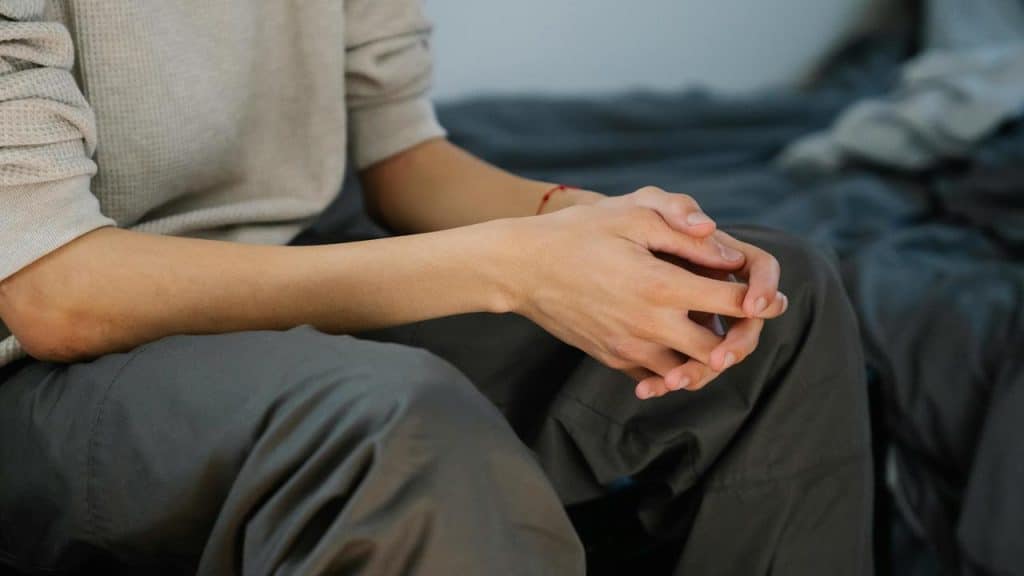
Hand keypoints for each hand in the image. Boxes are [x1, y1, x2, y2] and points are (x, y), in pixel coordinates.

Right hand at [501, 188, 785, 398]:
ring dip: (710, 357)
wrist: (520, 268)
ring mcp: (630, 349)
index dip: (761, 300)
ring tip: (718, 335)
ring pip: (691, 371)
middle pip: (721, 349)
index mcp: (661, 286)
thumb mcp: (630, 214)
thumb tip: (728, 253)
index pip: (732, 302)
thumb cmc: (576, 232)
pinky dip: (676, 369)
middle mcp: (650, 326)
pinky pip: (658, 376)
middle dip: (741, 337)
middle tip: (747, 320)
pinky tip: (679, 349)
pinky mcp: (613, 359)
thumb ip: (683, 230)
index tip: (770, 297)